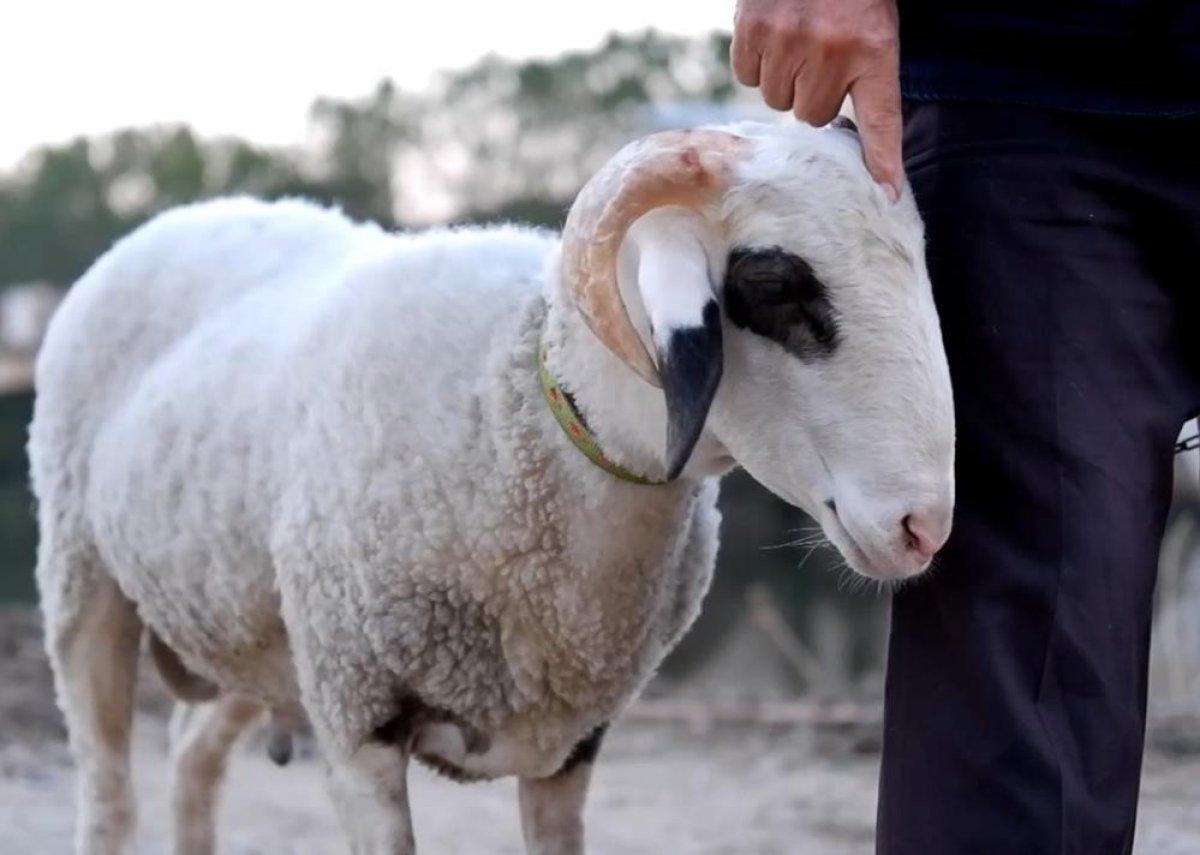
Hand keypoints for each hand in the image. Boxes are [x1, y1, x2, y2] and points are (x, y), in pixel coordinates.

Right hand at [731, 0, 902, 200]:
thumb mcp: (873, 28)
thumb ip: (864, 81)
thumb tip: (856, 151)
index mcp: (874, 49)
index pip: (881, 119)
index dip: (883, 159)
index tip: (887, 195)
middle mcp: (831, 48)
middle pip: (810, 115)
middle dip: (812, 92)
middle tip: (820, 57)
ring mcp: (788, 39)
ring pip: (777, 98)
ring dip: (783, 76)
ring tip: (796, 40)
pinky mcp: (752, 29)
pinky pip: (748, 76)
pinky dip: (756, 60)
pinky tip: (771, 34)